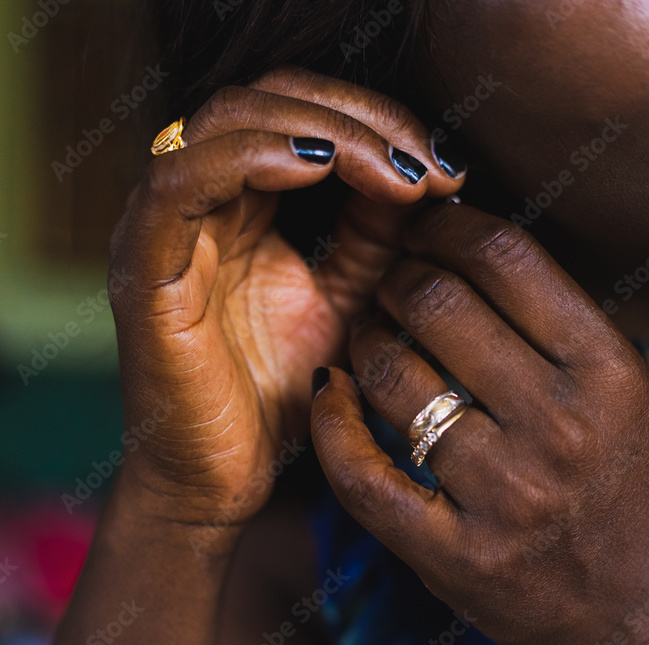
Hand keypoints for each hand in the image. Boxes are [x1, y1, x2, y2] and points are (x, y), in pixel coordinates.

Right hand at [108, 66, 464, 534]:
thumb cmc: (274, 400)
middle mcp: (196, 204)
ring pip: (226, 122)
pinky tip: (318, 167)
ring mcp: (163, 231)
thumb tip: (423, 179)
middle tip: (427, 162)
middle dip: (358, 119)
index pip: (299, 118)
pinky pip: (180, 183)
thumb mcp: (343, 305)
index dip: (374, 123)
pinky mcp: (145, 270)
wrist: (219, 482)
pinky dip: (249, 157)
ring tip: (390, 167)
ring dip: (318, 128)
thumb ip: (370, 241)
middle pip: (267, 101)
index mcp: (239, 208)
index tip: (445, 168)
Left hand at [311, 202, 648, 644]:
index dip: (444, 226)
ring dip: (363, 343)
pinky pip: (363, 474)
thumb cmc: (635, 495)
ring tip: (364, 341)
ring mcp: (504, 494)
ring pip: (393, 379)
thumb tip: (468, 258)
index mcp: (608, 371)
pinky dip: (331, 425)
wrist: (647, 614)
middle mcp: (558, 424)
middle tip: (385, 285)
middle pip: (436, 304)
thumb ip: (559, 332)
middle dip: (394, 278)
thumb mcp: (627, 396)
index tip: (422, 230)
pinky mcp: (455, 555)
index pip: (505, 257)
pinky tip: (329, 396)